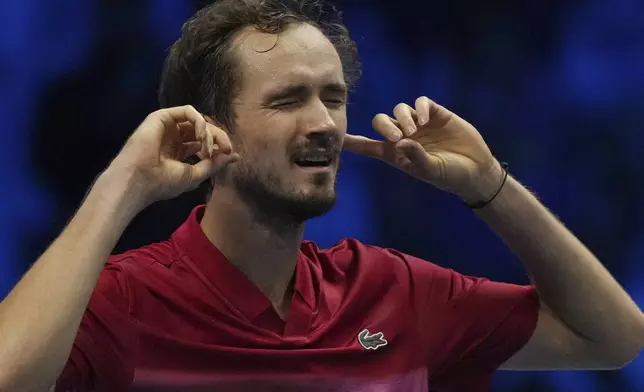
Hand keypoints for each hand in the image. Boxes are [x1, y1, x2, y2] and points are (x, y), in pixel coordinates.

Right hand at [109, 105, 238, 205]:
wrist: (137, 180)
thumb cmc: (162, 182)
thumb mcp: (195, 175)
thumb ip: (214, 164)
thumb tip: (235, 156)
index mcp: (180, 151)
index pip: (205, 142)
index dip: (220, 145)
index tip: (229, 154)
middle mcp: (174, 137)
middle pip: (205, 129)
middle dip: (218, 137)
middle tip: (225, 149)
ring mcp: (168, 126)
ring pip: (198, 120)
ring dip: (209, 132)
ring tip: (208, 148)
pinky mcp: (162, 117)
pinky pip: (188, 111)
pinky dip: (200, 121)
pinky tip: (201, 135)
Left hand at [343, 96, 502, 202]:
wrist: (476, 170)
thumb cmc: (450, 176)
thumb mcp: (431, 171)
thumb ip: (416, 157)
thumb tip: (402, 141)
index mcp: (396, 154)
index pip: (369, 146)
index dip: (353, 142)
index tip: (337, 137)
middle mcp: (405, 137)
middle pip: (381, 121)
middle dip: (384, 126)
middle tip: (397, 137)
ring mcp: (420, 124)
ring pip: (400, 110)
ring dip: (403, 118)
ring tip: (415, 131)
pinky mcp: (436, 114)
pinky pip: (422, 103)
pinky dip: (421, 108)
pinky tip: (427, 119)